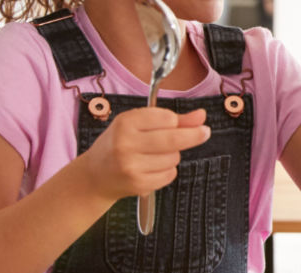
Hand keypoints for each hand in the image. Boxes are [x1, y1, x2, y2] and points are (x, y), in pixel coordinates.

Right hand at [80, 107, 210, 200]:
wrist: (95, 176)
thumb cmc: (119, 144)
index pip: (166, 118)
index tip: (177, 122)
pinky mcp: (138, 184)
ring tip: (154, 155)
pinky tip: (152, 169)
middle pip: (173, 139)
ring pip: (173, 158)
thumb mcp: (138, 124)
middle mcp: (126, 144)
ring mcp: (132, 166)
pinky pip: (169, 175)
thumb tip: (201, 115)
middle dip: (194, 135)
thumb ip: (172, 120)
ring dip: (172, 156)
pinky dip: (167, 171)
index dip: (175, 121)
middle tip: (205, 132)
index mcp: (125, 122)